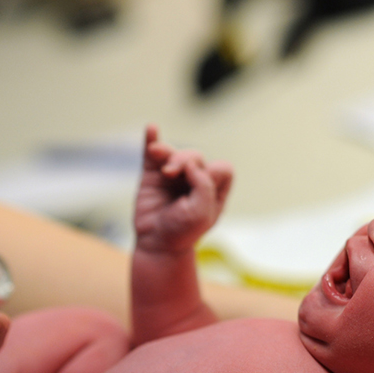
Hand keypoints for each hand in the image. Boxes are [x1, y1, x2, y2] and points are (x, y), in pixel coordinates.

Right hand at [134, 125, 232, 252]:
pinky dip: (152, 139)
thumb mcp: (202, 213)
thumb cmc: (183, 232)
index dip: (211, 173)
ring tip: (159, 162)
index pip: (222, 169)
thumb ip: (204, 185)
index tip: (196, 187)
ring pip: (175, 153)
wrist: (156, 244)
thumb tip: (190, 163)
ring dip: (168, 153)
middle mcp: (196, 180)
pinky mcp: (153, 174)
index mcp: (215, 190)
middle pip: (197, 157)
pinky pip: (153, 152)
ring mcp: (174, 175)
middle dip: (185, 160)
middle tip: (170, 173)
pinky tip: (151, 128)